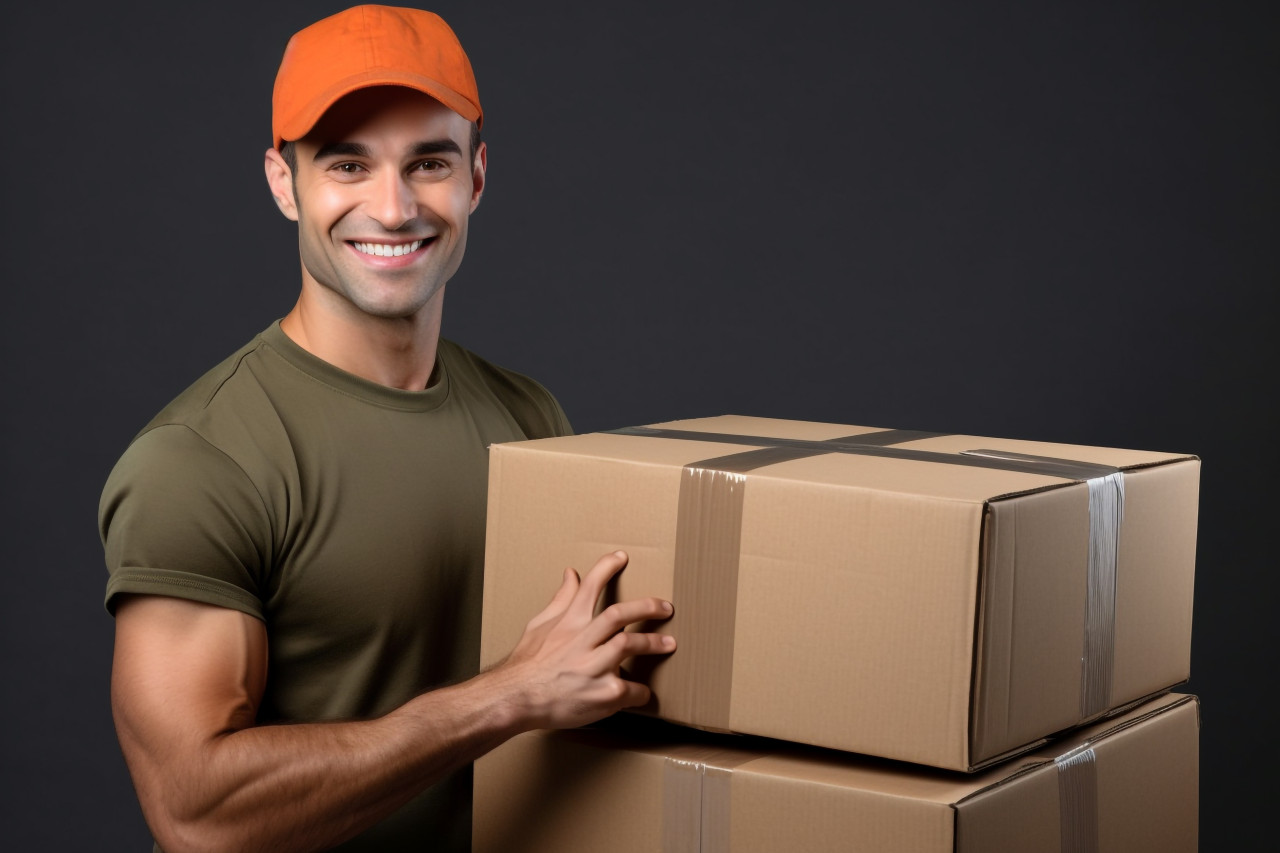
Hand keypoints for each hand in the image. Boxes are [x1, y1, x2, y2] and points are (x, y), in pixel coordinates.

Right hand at [496, 550, 674, 729]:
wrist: (516, 700)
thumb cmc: (527, 665)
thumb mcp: (539, 626)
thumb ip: (560, 600)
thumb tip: (571, 573)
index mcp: (568, 623)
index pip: (589, 587)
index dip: (606, 568)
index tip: (621, 557)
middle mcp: (581, 641)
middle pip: (618, 615)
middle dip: (647, 607)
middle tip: (666, 608)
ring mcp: (592, 667)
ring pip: (628, 645)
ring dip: (652, 643)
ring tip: (669, 643)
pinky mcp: (602, 694)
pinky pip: (632, 689)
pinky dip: (642, 691)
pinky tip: (644, 693)